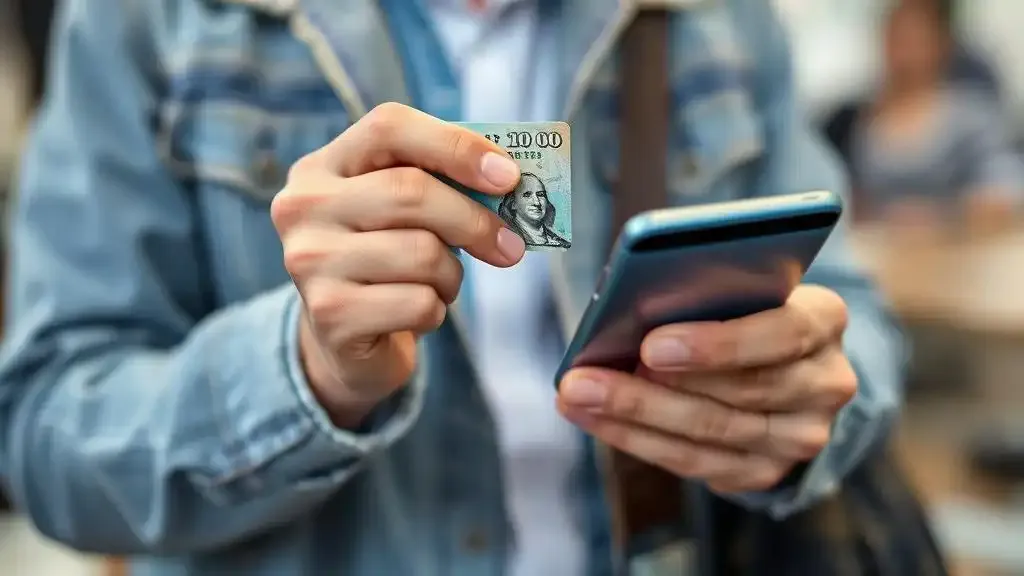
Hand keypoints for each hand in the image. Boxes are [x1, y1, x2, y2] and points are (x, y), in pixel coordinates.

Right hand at [271, 103, 525, 426]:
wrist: (343, 342)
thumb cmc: (385, 262)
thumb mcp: (402, 213)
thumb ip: (440, 184)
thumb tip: (507, 179)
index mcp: (321, 167)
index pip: (389, 127)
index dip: (455, 145)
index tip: (508, 176)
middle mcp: (303, 207)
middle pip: (412, 192)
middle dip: (474, 220)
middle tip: (510, 246)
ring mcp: (310, 261)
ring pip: (422, 253)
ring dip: (451, 275)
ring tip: (440, 284)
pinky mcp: (330, 315)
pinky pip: (419, 303)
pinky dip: (436, 312)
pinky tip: (416, 314)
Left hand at [556, 285, 855, 493]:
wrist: (786, 361)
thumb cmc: (743, 305)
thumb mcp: (738, 284)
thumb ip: (703, 290)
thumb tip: (627, 312)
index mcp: (825, 320)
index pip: (783, 332)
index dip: (716, 344)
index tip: (650, 344)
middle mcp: (826, 383)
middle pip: (738, 393)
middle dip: (651, 388)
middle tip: (583, 378)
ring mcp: (801, 436)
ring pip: (710, 433)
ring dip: (632, 416)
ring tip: (575, 395)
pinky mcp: (766, 472)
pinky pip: (695, 462)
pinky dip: (636, 439)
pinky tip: (593, 417)